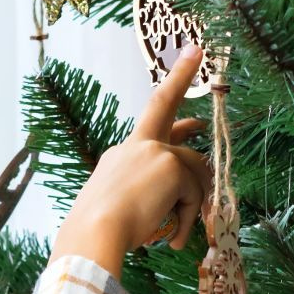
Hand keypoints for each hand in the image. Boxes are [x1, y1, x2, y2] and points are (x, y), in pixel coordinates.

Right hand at [49, 47, 210, 279]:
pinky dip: (188, 218)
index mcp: (121, 154)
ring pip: (194, 171)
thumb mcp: (121, 206)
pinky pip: (194, 193)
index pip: (151, 115)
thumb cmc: (99, 231)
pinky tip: (172, 238)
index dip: (175, 82)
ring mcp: (155, 151)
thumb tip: (173, 201)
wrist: (94, 233)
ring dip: (192, 203)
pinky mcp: (171, 166)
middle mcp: (137, 145)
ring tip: (175, 232)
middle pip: (172, 124)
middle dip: (184, 98)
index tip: (192, 55)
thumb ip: (146, 195)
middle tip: (199, 95)